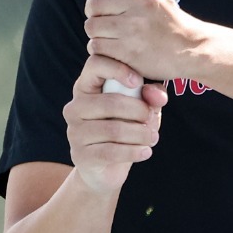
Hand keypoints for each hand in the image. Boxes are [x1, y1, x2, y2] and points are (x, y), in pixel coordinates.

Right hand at [64, 54, 167, 194]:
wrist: (106, 168)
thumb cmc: (124, 128)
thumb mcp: (141, 108)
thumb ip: (151, 96)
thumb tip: (157, 95)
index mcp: (86, 87)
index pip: (95, 64)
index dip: (118, 68)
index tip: (138, 81)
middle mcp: (75, 107)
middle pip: (111, 102)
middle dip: (139, 111)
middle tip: (152, 119)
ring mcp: (75, 132)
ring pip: (114, 129)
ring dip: (140, 134)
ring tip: (153, 137)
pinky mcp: (80, 155)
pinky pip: (111, 152)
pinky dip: (134, 152)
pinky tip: (146, 152)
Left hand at [84, 0, 205, 81]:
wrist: (189, 48)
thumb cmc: (164, 17)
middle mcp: (142, 0)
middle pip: (93, 3)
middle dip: (96, 12)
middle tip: (109, 18)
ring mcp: (135, 27)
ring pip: (91, 26)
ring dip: (97, 32)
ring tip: (113, 34)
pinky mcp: (129, 51)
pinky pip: (96, 46)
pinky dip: (101, 48)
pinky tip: (115, 48)